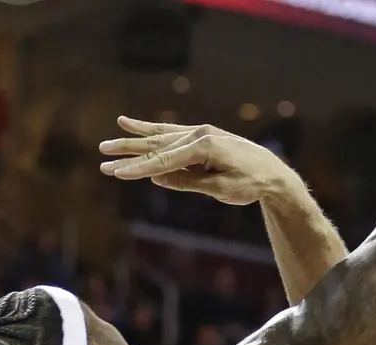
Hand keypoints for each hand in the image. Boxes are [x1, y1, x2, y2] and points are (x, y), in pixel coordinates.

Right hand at [98, 117, 295, 205]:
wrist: (273, 173)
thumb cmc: (250, 184)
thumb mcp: (220, 189)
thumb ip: (188, 182)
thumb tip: (157, 178)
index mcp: (205, 147)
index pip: (164, 161)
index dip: (138, 168)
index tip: (116, 173)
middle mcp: (200, 134)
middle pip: (157, 145)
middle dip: (128, 151)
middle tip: (102, 155)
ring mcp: (201, 131)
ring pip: (160, 136)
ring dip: (133, 139)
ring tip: (109, 141)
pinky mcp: (202, 134)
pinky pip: (171, 133)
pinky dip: (150, 130)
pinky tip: (129, 124)